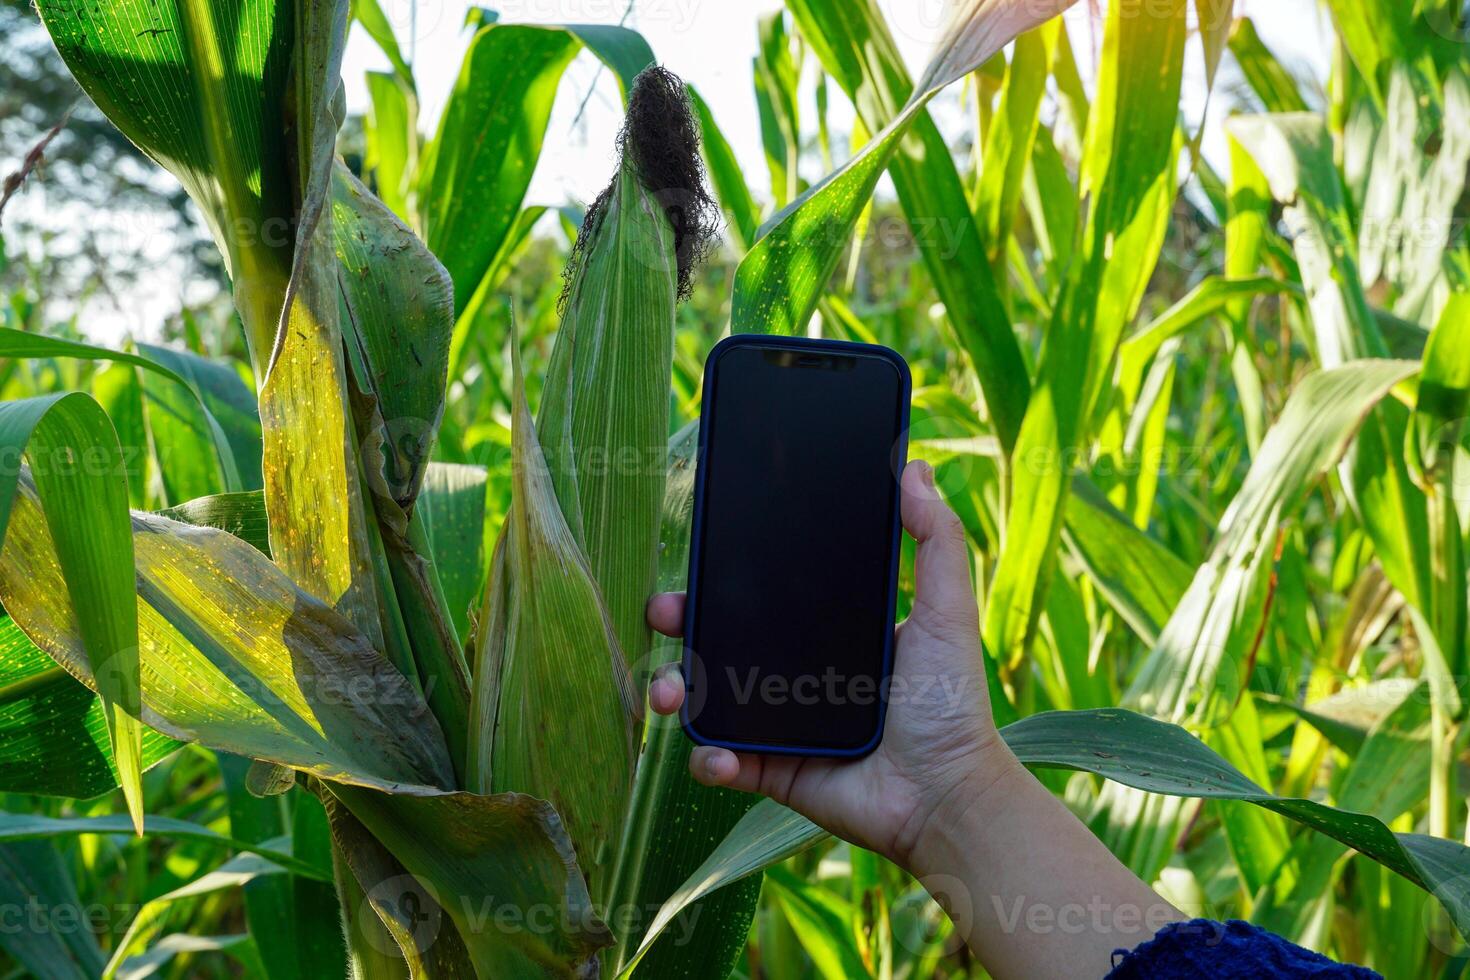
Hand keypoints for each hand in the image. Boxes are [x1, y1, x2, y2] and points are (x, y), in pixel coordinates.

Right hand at [645, 459, 1022, 867]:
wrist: (946, 794)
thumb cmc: (951, 703)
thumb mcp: (947, 611)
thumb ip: (934, 539)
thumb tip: (915, 468)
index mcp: (827, 630)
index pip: (764, 594)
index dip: (724, 576)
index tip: (698, 557)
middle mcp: (795, 671)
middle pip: (719, 637)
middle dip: (680, 622)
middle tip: (663, 612)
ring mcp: (778, 722)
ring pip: (706, 697)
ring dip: (673, 688)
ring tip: (667, 692)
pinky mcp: (772, 770)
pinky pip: (722, 761)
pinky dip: (708, 758)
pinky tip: (715, 756)